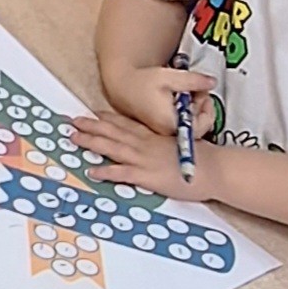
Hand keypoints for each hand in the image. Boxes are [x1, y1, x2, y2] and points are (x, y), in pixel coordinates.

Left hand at [71, 108, 210, 197]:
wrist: (215, 168)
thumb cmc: (202, 158)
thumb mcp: (180, 144)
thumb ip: (164, 143)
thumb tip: (159, 145)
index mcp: (153, 136)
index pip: (126, 124)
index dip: (107, 118)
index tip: (93, 113)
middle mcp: (144, 144)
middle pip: (113, 132)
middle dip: (91, 126)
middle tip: (72, 121)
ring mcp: (144, 159)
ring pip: (111, 147)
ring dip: (91, 142)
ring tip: (73, 138)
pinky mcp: (147, 176)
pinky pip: (121, 173)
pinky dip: (105, 172)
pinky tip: (91, 171)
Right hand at [102, 64, 213, 134]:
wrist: (121, 84)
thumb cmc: (142, 81)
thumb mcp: (170, 77)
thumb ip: (193, 81)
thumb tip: (212, 82)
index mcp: (169, 123)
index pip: (201, 127)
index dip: (208, 111)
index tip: (205, 96)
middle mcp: (166, 132)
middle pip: (195, 126)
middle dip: (200, 107)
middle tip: (197, 89)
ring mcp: (162, 131)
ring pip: (188, 124)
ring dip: (192, 108)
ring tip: (185, 91)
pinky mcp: (160, 127)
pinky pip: (179, 122)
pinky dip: (183, 110)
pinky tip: (177, 97)